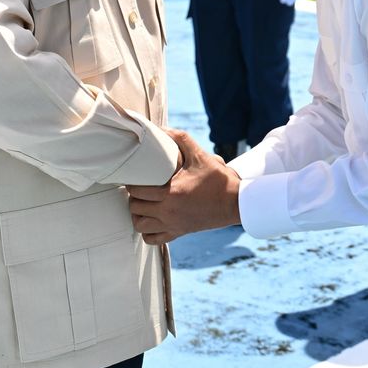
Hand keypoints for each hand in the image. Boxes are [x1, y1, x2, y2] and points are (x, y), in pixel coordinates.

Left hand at [127, 129, 240, 243]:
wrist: (236, 202)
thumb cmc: (218, 178)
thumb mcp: (200, 155)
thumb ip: (180, 139)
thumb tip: (162, 128)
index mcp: (171, 192)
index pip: (137, 191)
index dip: (131, 182)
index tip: (135, 176)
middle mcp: (169, 211)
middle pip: (135, 208)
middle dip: (133, 197)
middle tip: (138, 187)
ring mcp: (173, 224)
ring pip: (140, 226)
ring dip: (137, 214)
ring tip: (143, 204)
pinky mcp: (179, 233)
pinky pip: (153, 239)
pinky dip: (147, 231)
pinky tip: (151, 220)